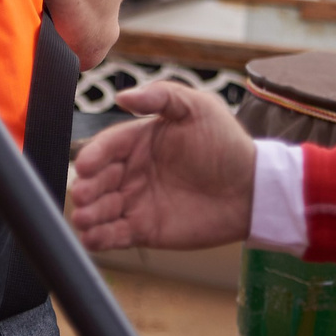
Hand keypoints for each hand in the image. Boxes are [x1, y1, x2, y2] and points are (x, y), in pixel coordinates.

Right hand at [69, 82, 259, 250]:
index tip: (86, 166)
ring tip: (84, 219)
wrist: (252, 189)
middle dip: (86, 188)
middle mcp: (131, 171)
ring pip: (100, 209)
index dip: (93, 156)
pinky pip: (114, 235)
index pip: (105, 147)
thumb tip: (121, 96)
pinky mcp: (144, 230)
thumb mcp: (197, 107)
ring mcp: (135, 202)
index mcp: (138, 141)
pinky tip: (93, 238)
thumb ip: (160, 96)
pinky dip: (99, 239)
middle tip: (83, 194)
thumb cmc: (226, 143)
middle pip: (97, 180)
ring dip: (88, 215)